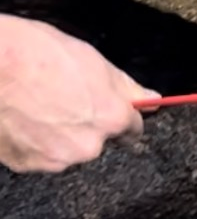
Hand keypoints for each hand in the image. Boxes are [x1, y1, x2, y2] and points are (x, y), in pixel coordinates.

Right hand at [0, 15, 157, 173]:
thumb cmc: (33, 53)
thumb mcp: (90, 59)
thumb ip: (125, 86)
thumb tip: (151, 99)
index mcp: (110, 117)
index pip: (133, 127)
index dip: (121, 115)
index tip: (113, 111)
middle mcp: (88, 145)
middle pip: (97, 140)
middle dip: (85, 123)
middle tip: (60, 98)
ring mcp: (57, 159)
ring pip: (67, 149)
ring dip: (58, 134)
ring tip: (36, 105)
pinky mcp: (28, 165)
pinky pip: (39, 155)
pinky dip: (34, 141)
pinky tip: (23, 118)